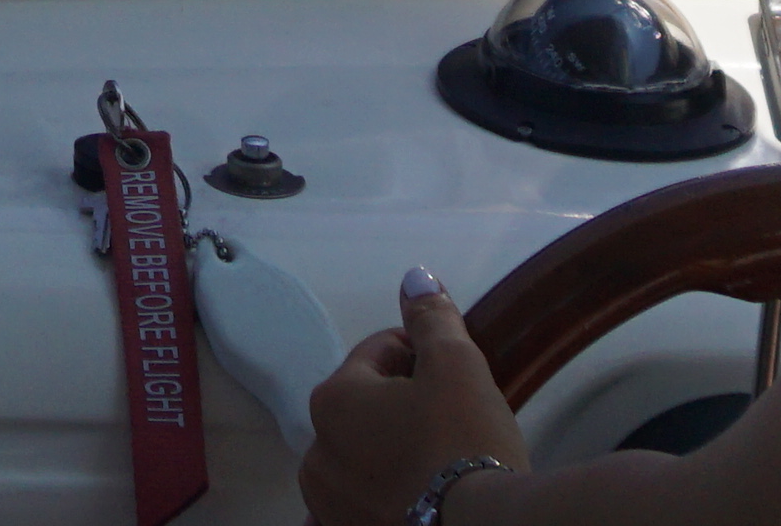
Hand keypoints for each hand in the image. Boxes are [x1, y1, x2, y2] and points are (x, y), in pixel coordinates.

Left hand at [299, 267, 521, 524]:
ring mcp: (327, 505)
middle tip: (451, 421)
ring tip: (436, 464)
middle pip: (364, 412)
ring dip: (385, 455)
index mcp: (332, 400)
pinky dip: (371, 501)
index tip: (456, 376)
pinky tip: (401, 500)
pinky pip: (354, 509)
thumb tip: (414, 278)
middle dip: (401, 407)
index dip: (421, 356)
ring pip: (359, 462)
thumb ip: (430, 318)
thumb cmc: (465, 440)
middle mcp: (315, 454)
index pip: (378, 356)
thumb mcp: (457, 365)